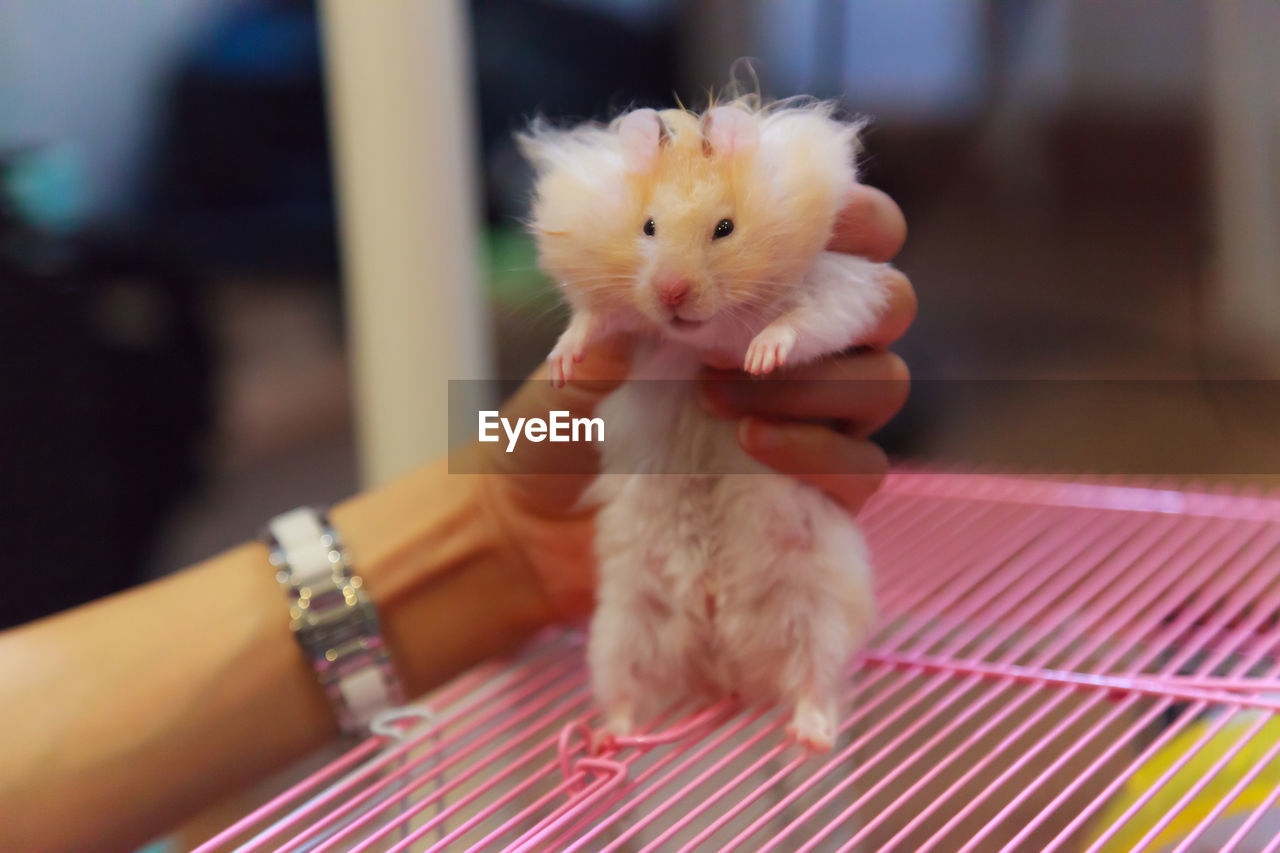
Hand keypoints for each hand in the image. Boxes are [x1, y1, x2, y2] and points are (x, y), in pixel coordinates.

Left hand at [475, 184, 913, 620]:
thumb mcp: (562, 380)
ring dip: (813, 381)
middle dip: (850, 302)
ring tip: (718, 392)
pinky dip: (814, 449)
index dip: (853, 214)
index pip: (841, 234)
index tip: (822, 218)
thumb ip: (597, 344)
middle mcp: (799, 349)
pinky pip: (861, 464)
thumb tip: (635, 315)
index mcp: (750, 293)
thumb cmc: (555, 438)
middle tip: (773, 323)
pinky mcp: (820, 489)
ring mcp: (817, 421)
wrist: (543, 540)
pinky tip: (749, 444)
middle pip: (889, 302)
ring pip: (881, 380)